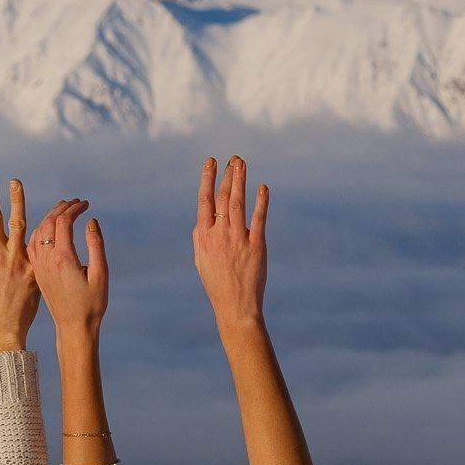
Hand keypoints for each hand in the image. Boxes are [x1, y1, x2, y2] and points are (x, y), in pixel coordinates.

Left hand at [29, 198, 108, 341]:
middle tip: (75, 202)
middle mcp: (46, 260)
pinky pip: (32, 244)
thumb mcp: (100, 274)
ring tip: (63, 209)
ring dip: (49, 217)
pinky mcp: (37, 272)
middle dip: (62, 208)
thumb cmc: (91, 304)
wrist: (73, 328)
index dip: (74, 208)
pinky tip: (48, 228)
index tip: (85, 203)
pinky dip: (40, 230)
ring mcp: (39, 266)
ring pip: (37, 231)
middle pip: (48, 222)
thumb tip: (90, 221)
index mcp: (62, 258)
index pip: (63, 222)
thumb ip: (96, 246)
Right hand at [193, 156, 268, 330]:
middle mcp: (219, 235)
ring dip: (240, 181)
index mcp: (204, 237)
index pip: (204, 201)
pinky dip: (261, 201)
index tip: (211, 162)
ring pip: (238, 203)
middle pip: (223, 198)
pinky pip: (259, 219)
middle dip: (227, 176)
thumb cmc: (217, 283)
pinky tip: (262, 188)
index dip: (208, 179)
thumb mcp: (201, 259)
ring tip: (242, 164)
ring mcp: (238, 239)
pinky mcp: (256, 246)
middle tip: (233, 159)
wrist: (235, 306)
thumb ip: (201, 236)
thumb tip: (202, 217)